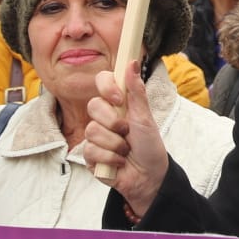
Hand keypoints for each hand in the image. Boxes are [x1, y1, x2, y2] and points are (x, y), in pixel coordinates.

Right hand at [83, 61, 167, 216]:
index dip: (107, 87)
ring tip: (126, 150)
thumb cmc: (149, 145)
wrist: (148, 177)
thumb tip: (132, 62)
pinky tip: (118, 162)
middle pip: (93, 105)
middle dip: (113, 121)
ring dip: (115, 143)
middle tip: (127, 131)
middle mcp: (104, 117)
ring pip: (92, 130)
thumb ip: (136, 91)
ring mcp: (95, 136)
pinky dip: (110, 158)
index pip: (102, 82)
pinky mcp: (89, 156)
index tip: (118, 99)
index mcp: (118, 104)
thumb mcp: (145, 117)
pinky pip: (91, 150)